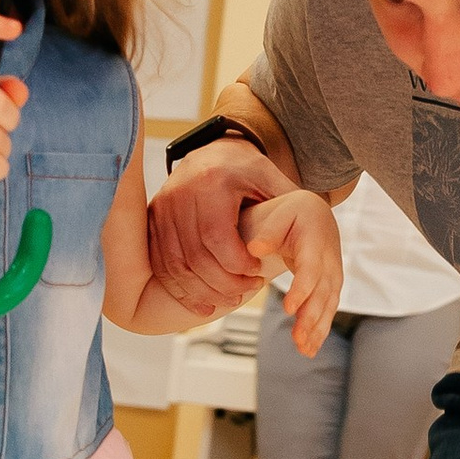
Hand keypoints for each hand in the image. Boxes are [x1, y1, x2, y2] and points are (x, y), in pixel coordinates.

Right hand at [148, 143, 288, 315]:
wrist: (212, 155)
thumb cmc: (247, 172)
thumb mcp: (272, 181)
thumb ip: (288, 208)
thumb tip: (307, 238)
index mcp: (211, 182)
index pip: (217, 237)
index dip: (237, 264)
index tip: (257, 274)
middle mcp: (180, 194)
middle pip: (196, 257)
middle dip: (223, 283)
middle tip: (248, 291)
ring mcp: (162, 209)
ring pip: (176, 266)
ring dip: (203, 292)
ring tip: (230, 299)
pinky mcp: (152, 222)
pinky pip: (161, 265)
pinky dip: (181, 290)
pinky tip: (203, 304)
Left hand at [244, 188, 342, 357]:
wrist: (317, 216)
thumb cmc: (293, 215)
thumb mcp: (279, 215)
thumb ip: (268, 232)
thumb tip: (254, 249)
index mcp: (315, 242)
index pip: (311, 270)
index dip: (302, 290)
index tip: (289, 308)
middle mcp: (329, 262)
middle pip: (322, 293)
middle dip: (311, 318)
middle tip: (298, 338)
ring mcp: (333, 276)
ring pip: (327, 306)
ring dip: (317, 329)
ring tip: (304, 349)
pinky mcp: (330, 288)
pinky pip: (327, 311)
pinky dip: (319, 330)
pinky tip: (309, 349)